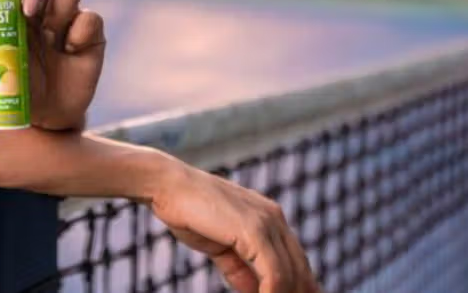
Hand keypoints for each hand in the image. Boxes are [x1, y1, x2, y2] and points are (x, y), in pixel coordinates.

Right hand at [151, 163, 319, 292]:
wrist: (168, 185)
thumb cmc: (188, 211)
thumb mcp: (220, 246)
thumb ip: (240, 267)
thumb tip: (255, 291)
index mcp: (268, 216)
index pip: (295, 259)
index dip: (299, 285)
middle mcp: (274, 217)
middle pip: (299, 268)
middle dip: (297, 291)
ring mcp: (266, 223)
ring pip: (289, 274)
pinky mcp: (255, 231)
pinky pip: (274, 274)